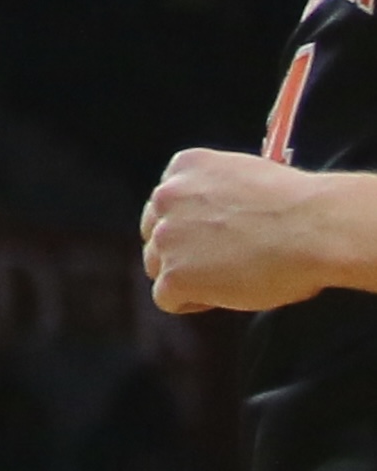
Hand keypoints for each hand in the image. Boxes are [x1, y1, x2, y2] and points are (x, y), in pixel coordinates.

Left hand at [143, 147, 376, 314]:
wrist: (315, 229)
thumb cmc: (298, 207)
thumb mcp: (246, 179)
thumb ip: (217, 195)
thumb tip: (215, 221)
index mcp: (184, 166)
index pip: (167, 203)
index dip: (189, 226)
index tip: (212, 240)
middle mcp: (165, 197)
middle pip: (156, 234)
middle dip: (181, 250)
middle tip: (217, 265)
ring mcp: (167, 237)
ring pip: (158, 266)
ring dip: (185, 276)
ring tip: (225, 282)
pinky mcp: (175, 275)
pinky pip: (166, 298)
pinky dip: (189, 303)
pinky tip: (218, 299)